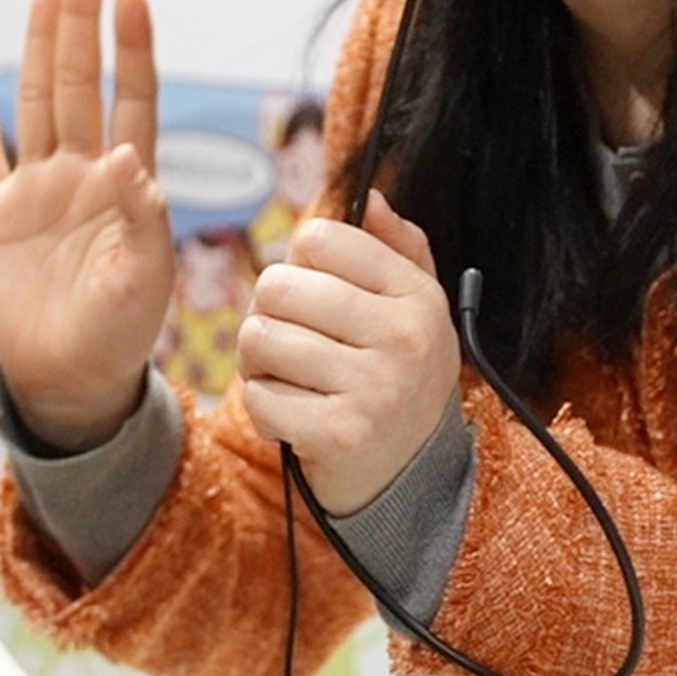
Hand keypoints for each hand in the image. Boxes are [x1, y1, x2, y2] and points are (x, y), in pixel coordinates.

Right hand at [0, 0, 171, 452]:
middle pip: (81, 81)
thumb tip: (131, 159)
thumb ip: (144, 223)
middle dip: (83, 22)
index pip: (132, 98)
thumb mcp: (144, 283)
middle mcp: (80, 171)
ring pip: (36, 99)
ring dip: (40, 45)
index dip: (133, 48)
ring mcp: (34, 187)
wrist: (67, 380)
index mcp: (125, 184)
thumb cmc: (117, 334)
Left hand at [239, 194, 459, 515]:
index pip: (320, 238)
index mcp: (417, 296)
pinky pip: (259, 398)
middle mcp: (403, 336)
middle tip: (290, 344)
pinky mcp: (340, 434)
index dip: (298, 265)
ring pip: (260, 339)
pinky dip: (264, 410)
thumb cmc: (398, 378)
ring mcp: (375, 387)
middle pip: (278, 285)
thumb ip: (399, 248)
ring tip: (290, 380)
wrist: (411, 478)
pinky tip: (294, 418)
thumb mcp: (416, 310)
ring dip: (260, 364)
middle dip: (268, 314)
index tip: (313, 299)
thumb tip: (371, 197)